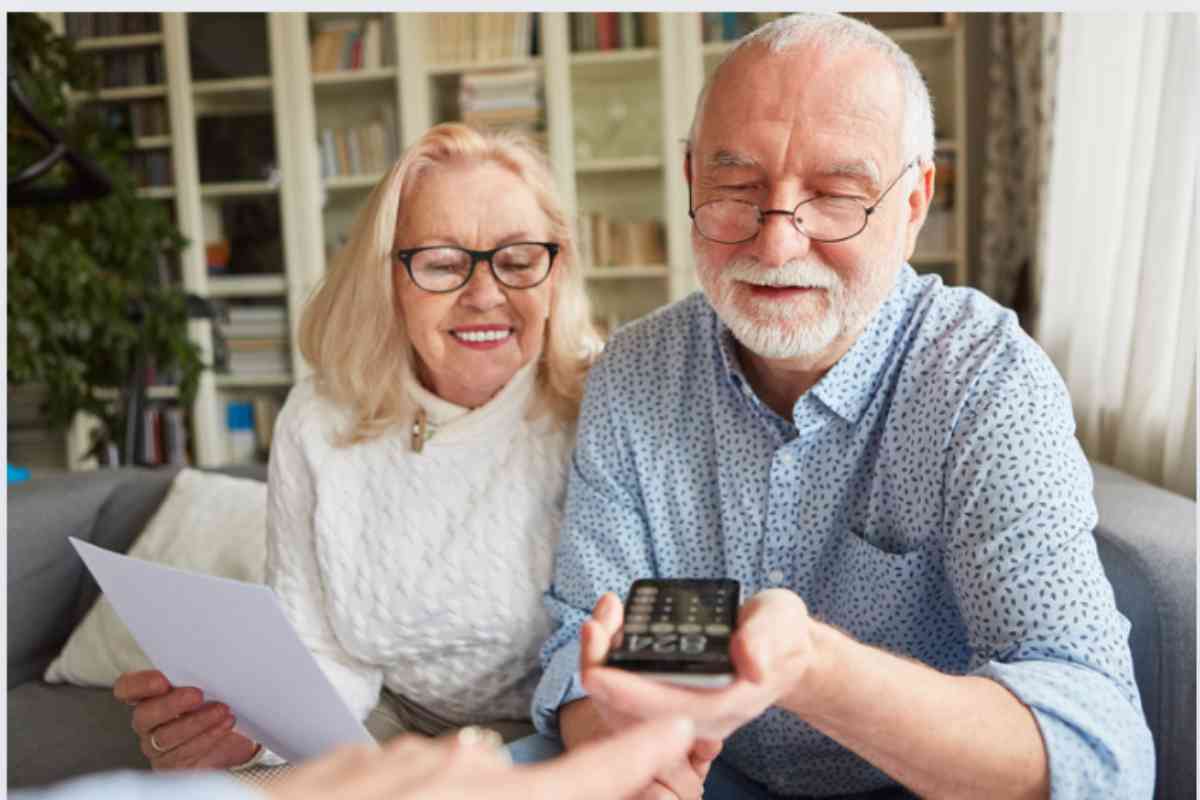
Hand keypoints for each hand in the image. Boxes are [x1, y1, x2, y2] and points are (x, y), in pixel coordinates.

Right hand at [113, 669, 257, 769]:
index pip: (127, 689)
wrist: (232, 740)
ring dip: (197, 721)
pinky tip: (224, 725)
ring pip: (165, 737)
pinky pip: (185, 753)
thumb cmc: (214, 706)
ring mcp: (156, 747)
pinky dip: (208, 737)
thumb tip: (212, 664)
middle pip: (145, 715)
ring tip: (222, 710)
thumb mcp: (208, 688)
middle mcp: (147, 723)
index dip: (139, 684)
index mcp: (148, 697)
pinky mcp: (172, 766)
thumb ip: (199, 677)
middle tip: (198, 695)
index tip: (162, 680)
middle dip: (172, 704)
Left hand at [266, 717, 696, 799]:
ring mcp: (403, 759)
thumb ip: (522, 795)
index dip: (635, 755)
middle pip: (510, 789)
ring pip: (445, 788)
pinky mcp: (356, 758)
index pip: (587, 777)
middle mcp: (458, 768)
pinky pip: (394, 783)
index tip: (675, 724)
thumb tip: (525, 782)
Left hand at [580, 589, 817, 743]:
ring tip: (601, 615)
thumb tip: (751, 663)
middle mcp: (698, 717)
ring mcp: (681, 709)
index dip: (629, 694)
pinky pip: (628, 685)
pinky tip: (610, 623)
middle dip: (604, 668)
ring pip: (623, 700)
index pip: (668, 710)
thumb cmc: (782, 633)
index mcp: (725, 705)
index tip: (596, 672)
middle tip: (592, 625)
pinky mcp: (668, 694)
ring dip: (603, 659)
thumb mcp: (781, 624)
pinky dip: (612, 655)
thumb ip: (765, 640)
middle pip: (633, 710)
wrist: (785, 648)